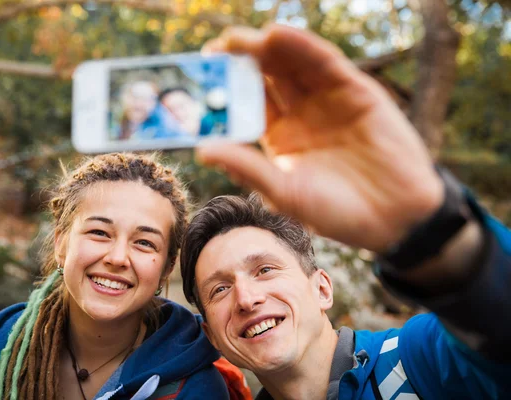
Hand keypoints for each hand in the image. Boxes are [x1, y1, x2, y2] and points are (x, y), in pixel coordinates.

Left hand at [197, 25, 443, 251]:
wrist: (395, 217)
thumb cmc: (337, 212)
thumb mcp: (284, 192)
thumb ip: (247, 167)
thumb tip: (201, 149)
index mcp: (279, 136)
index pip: (246, 104)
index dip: (223, 92)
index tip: (198, 82)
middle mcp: (300, 112)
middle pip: (264, 77)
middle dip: (238, 62)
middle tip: (212, 51)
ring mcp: (327, 98)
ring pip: (290, 64)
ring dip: (263, 48)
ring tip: (235, 40)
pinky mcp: (355, 90)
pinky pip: (324, 62)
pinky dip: (301, 46)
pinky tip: (277, 36)